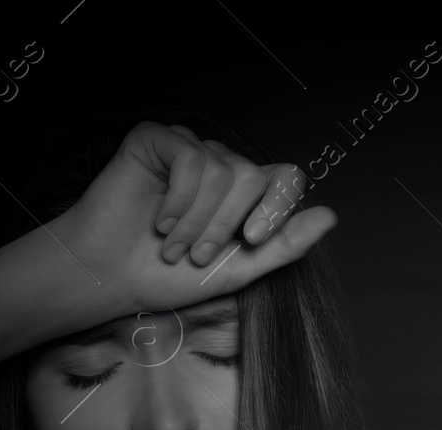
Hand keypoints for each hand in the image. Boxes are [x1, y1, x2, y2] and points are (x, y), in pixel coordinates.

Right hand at [50, 121, 335, 325]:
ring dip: (196, 220)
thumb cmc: (169, 276)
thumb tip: (330, 216)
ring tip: (172, 244)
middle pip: (253, 176)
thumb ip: (284, 245)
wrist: (111, 277)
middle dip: (225, 225)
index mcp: (245, 193)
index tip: (253, 239)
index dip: (278, 207)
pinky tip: (159, 220)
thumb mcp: (239, 270)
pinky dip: (178, 198)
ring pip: (222, 169)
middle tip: (196, 255)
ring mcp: (189, 149)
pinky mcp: (157, 139)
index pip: (287, 178)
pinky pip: (190, 156)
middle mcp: (221, 164)